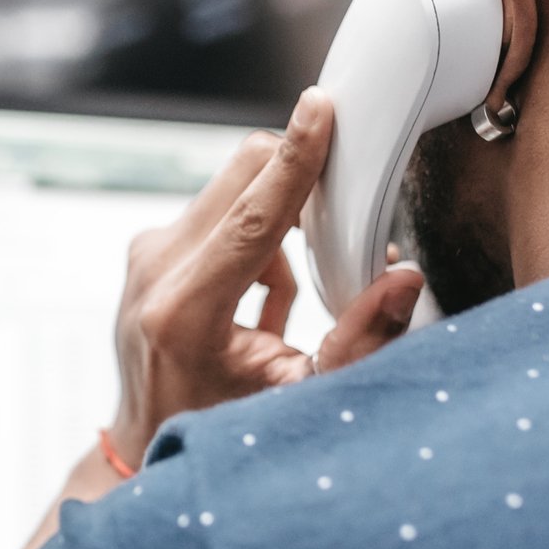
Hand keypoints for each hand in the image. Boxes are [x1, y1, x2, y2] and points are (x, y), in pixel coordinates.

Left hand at [110, 88, 424, 464]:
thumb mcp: (297, 399)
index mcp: (183, 312)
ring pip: (233, 190)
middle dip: (302, 178)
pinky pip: (220, 211)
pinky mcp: (151, 246)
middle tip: (346, 215)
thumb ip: (357, 344)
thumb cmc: (220, 425)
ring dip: (283, 222)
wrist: (149, 440)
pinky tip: (267, 297)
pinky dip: (258, 237)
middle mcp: (156, 271)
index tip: (320, 108)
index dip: (294, 160)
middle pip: (240, 176)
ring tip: (293, 297)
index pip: (251, 218)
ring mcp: (147, 254)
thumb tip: (401, 280)